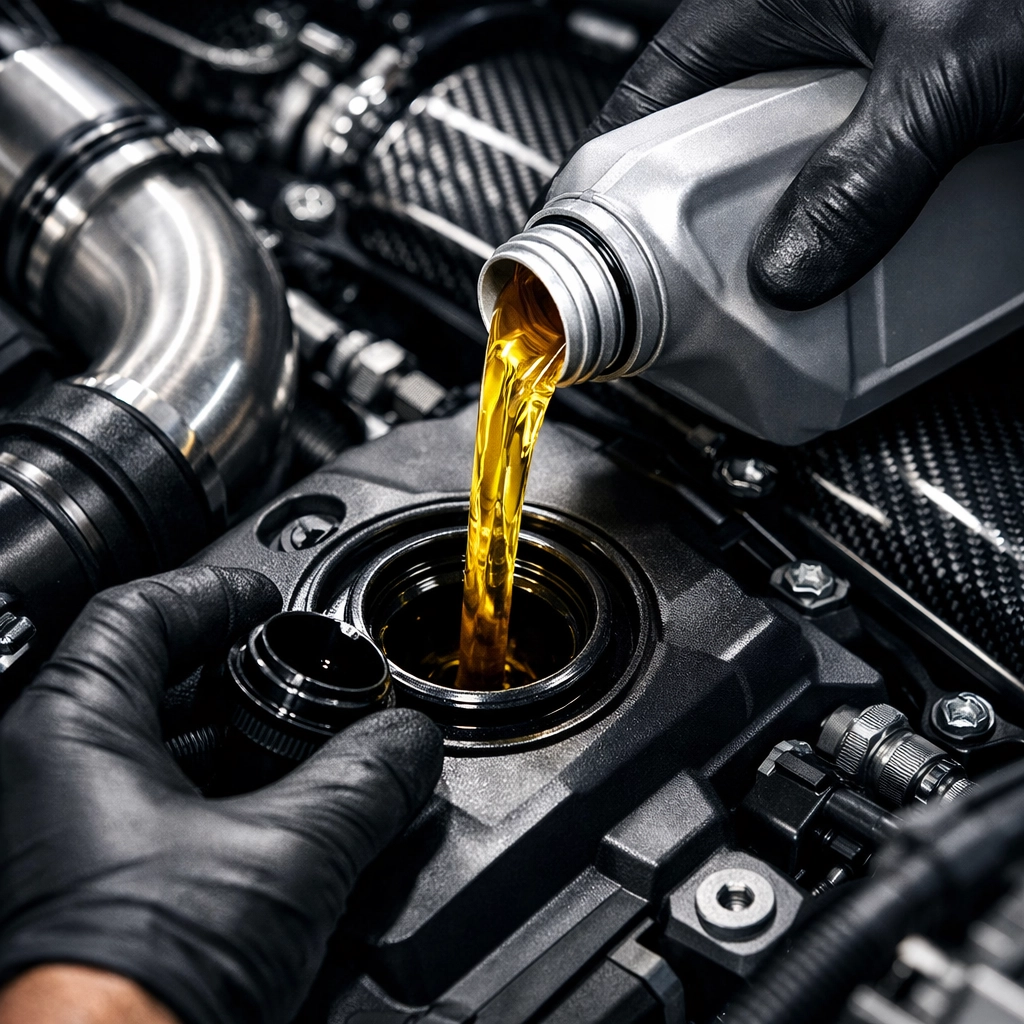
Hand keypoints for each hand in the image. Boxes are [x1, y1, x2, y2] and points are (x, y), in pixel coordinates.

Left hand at [0, 567, 442, 1023]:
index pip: (135, 614)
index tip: (261, 593)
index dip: (212, 591)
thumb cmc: (136, 987)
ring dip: (235, 741)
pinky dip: (219, 795)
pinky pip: (156, 809)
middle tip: (299, 670)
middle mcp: (49, 778)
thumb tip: (408, 744)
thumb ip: (364, 783)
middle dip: (236, 672)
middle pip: (147, 679)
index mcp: (70, 736)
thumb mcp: (287, 855)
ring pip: (153, 750)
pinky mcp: (89, 888)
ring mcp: (65, 835)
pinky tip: (274, 816)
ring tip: (302, 745)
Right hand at [580, 0, 1023, 308]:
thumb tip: (786, 273)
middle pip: (688, 171)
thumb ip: (865, 173)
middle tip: (691, 306)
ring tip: (768, 303)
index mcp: (749, 17)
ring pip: (753, 192)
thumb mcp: (941, 70)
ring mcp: (819, 97)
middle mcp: (775, 58)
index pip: (630, 119)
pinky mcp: (866, 130)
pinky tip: (838, 273)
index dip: (594, 200)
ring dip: (757, 249)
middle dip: (683, 245)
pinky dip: (817, 241)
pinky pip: (815, 197)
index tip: (579, 268)